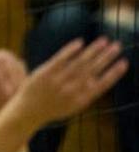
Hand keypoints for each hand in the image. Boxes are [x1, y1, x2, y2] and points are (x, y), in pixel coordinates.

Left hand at [8, 37, 127, 128]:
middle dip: (106, 57)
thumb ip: (87, 94)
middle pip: (93, 70)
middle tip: (117, 45)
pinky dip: (71, 50)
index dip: (114, 73)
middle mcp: (72, 90)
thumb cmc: (54, 107)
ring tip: (104, 40)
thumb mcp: (74, 106)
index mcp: (82, 100)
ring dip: (93, 50)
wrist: (29, 111)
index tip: (124, 62)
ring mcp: (58, 81)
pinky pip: (60, 59)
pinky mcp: (46, 73)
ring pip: (80, 62)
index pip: (102, 84)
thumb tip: (101, 78)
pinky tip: (80, 42)